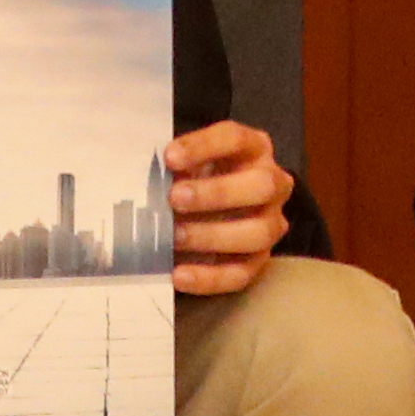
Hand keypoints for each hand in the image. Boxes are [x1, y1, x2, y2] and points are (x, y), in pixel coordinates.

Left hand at [164, 121, 290, 295]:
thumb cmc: (194, 175)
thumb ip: (173, 166)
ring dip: (212, 235)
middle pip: (262, 185)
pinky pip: (242, 273)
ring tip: (174, 237)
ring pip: (257, 233)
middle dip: (218, 193)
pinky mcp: (260, 260)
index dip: (204, 146)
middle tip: (175, 198)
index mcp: (254, 148)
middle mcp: (272, 183)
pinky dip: (209, 277)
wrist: (209, 207)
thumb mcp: (188, 162)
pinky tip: (179, 274)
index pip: (235, 139)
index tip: (169, 157)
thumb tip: (142, 179)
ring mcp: (271, 224)